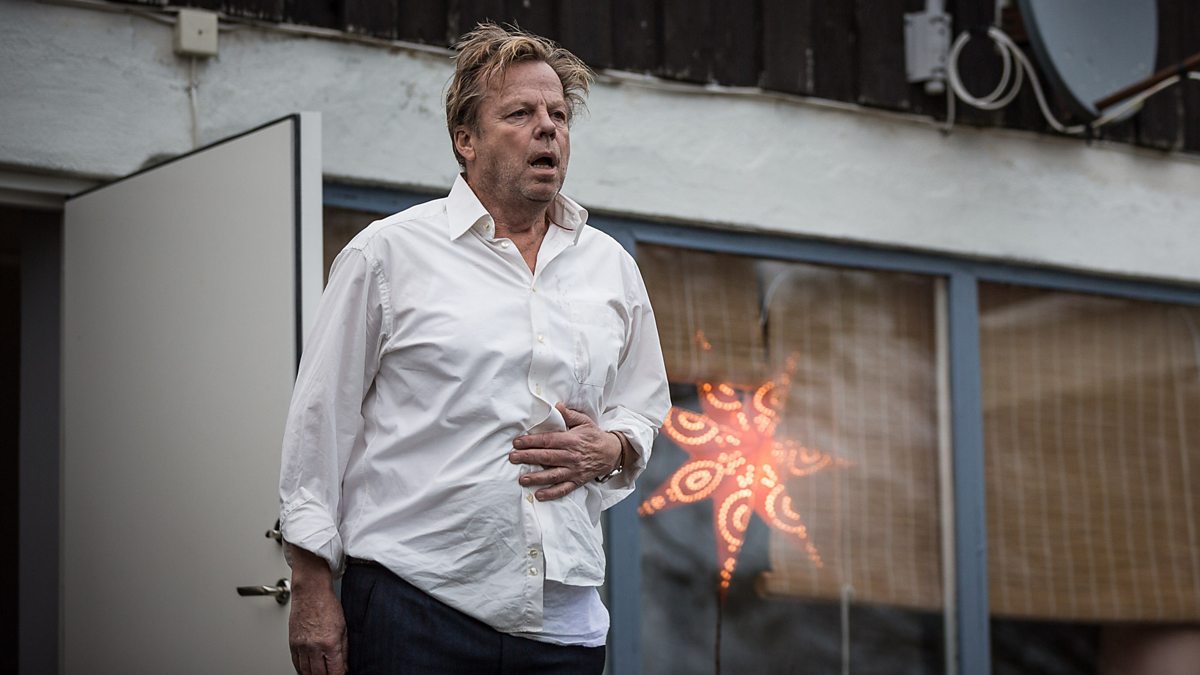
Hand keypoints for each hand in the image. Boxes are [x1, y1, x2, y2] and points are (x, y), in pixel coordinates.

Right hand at [286, 544, 347, 674]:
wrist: (310, 592)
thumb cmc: (327, 605)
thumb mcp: (343, 628)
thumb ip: (344, 650)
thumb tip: (344, 666)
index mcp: (330, 643)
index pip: (334, 672)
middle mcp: (314, 647)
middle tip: (331, 674)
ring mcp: (301, 646)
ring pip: (306, 672)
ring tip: (320, 673)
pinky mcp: (292, 644)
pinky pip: (296, 664)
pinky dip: (302, 670)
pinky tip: (307, 671)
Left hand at [510, 403, 622, 500]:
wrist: (612, 453)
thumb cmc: (594, 436)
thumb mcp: (584, 421)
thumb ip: (569, 414)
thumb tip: (556, 406)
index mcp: (571, 440)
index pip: (548, 441)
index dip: (531, 441)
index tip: (517, 442)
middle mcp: (572, 456)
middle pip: (547, 457)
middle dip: (528, 458)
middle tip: (512, 458)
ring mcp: (574, 470)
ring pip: (553, 475)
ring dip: (536, 477)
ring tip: (522, 479)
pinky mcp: (577, 481)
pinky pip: (563, 489)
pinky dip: (551, 493)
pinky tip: (539, 495)